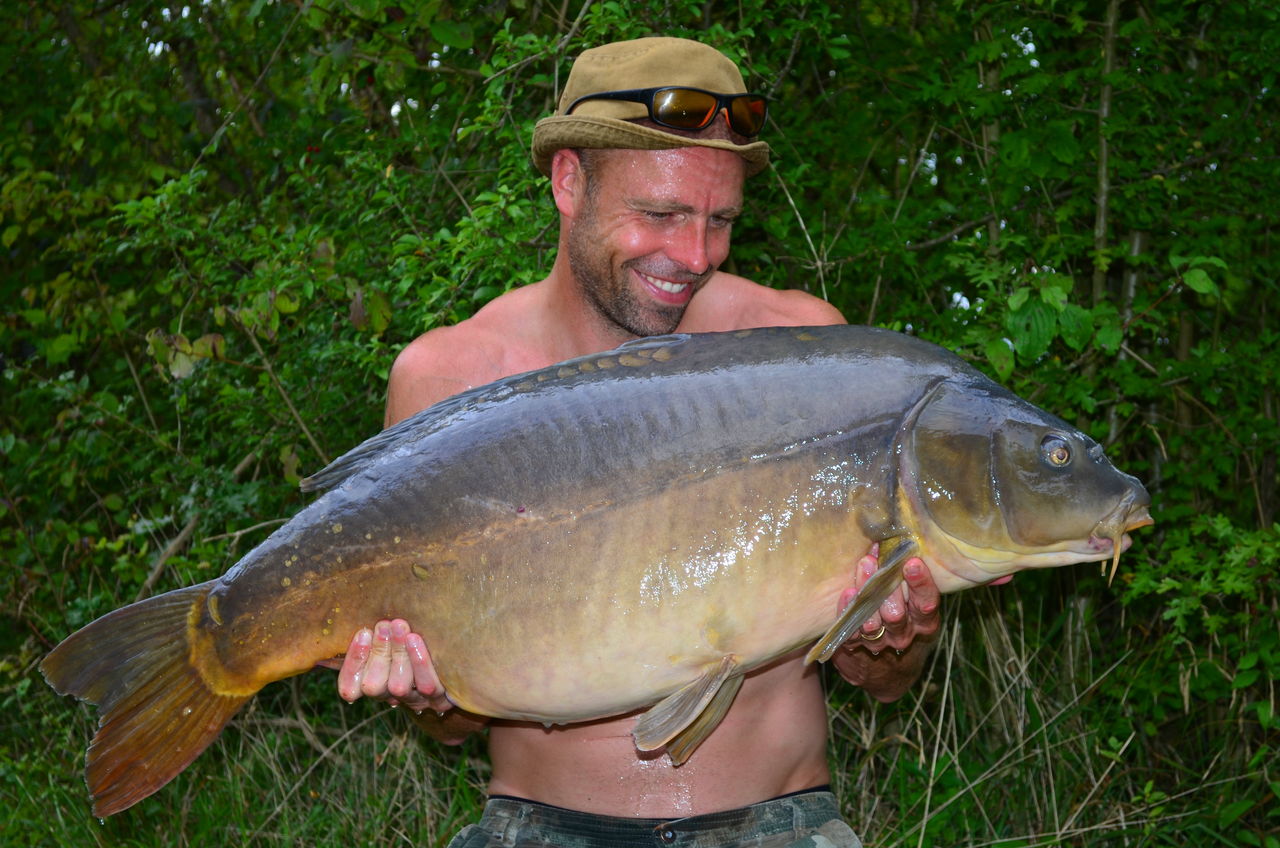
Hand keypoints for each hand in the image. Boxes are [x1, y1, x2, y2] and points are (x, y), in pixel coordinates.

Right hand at [318, 619, 448, 711]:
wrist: (455, 665)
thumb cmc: (410, 640)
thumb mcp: (386, 639)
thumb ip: (367, 635)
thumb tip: (332, 626)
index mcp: (370, 684)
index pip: (349, 688)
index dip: (353, 664)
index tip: (363, 632)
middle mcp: (390, 697)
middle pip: (374, 686)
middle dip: (378, 653)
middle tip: (383, 624)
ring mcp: (415, 700)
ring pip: (399, 686)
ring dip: (398, 655)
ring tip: (400, 626)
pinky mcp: (439, 698)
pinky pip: (428, 685)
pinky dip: (421, 663)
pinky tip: (416, 639)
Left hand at [830, 546, 940, 701]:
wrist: (885, 669)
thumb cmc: (898, 617)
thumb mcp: (909, 600)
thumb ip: (899, 575)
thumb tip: (883, 541)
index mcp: (923, 621)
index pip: (926, 603)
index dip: (920, 584)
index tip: (911, 563)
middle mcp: (904, 634)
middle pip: (896, 614)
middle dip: (884, 589)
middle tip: (872, 563)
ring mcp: (880, 643)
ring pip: (872, 624)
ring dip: (863, 599)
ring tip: (857, 577)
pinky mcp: (856, 648)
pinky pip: (850, 632)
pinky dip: (847, 612)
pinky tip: (847, 595)